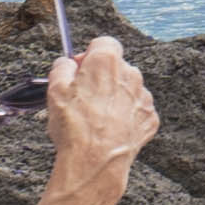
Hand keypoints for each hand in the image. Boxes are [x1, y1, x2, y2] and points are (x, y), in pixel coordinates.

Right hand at [39, 39, 158, 204]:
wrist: (95, 161)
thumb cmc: (75, 127)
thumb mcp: (54, 90)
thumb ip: (62, 68)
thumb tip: (66, 64)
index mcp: (106, 62)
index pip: (104, 43)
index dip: (89, 54)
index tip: (79, 67)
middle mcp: (131, 74)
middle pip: (116, 67)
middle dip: (101, 78)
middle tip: (82, 97)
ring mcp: (143, 97)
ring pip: (127, 89)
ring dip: (114, 97)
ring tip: (95, 118)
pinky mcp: (149, 118)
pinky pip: (136, 110)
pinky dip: (125, 116)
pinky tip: (109, 129)